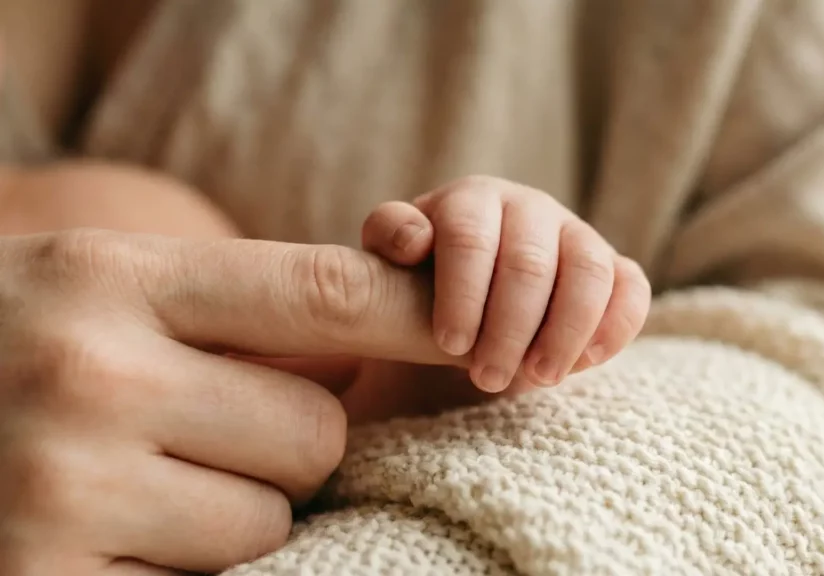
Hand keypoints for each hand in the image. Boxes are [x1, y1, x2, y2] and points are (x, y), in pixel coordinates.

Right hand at [0, 229, 454, 573]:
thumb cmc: (26, 343)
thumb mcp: (117, 290)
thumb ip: (250, 307)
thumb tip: (404, 321)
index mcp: (113, 274)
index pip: (326, 293)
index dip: (418, 319)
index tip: (477, 339)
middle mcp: (88, 372)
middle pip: (317, 431)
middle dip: (286, 442)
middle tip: (199, 427)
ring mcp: (61, 487)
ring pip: (272, 520)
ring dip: (234, 512)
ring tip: (142, 480)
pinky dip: (179, 568)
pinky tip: (110, 533)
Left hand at [362, 175, 651, 392]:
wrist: (473, 291)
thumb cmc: (424, 276)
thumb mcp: (391, 256)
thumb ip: (390, 236)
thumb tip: (415, 240)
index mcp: (474, 199)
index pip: (471, 237)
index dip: (463, 293)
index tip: (449, 345)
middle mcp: (531, 208)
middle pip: (530, 262)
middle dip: (509, 327)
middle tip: (486, 379)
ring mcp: (577, 234)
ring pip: (589, 270)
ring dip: (566, 330)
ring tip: (538, 379)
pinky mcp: (613, 267)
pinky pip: (632, 286)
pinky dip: (618, 323)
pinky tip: (588, 362)